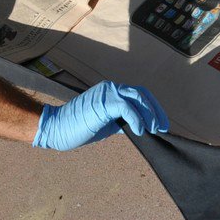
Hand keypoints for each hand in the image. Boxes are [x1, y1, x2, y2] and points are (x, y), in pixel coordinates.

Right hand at [33, 81, 168, 150]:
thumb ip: (122, 121)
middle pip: (142, 93)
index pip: (139, 94)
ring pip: (137, 97)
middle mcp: (111, 88)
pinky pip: (127, 107)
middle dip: (156, 111)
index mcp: (111, 91)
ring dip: (149, 115)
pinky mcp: (104, 102)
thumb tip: (140, 127)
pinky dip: (137, 119)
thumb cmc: (79, 127)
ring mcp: (107, 93)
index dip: (153, 107)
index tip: (161, 124)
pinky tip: (140, 131)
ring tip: (153, 130)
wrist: (57, 128)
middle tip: (162, 128)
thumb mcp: (107, 124)